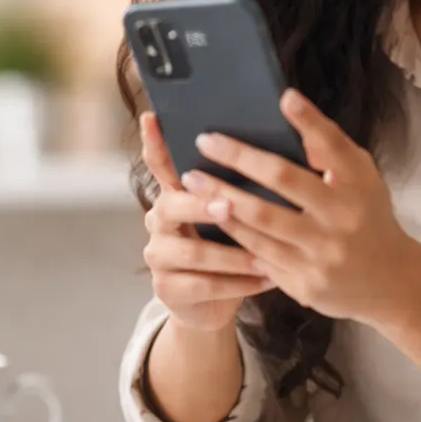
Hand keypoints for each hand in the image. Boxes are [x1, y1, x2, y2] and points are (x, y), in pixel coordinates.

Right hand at [139, 112, 273, 332]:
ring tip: (265, 255)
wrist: (211, 304)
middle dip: (201, 205)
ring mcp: (159, 256)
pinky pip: (203, 286)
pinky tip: (267, 280)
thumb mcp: (229, 214)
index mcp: (173, 195)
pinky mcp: (168, 289)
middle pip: (171, 206)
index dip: (154, 143)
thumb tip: (268, 149)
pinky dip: (239, 284)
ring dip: (233, 254)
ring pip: (193, 253)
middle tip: (229, 204)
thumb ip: (235, 186)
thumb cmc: (227, 247)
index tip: (152, 118)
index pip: (159, 164)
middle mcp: (158, 221)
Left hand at [180, 88, 420, 322]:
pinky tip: (209, 216)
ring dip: (222, 198)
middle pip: (282, 180)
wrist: (390, 283)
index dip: (309, 120)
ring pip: (261, 222)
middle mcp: (341, 219)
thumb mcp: (362, 179)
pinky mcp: (304, 283)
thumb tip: (293, 110)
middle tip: (204, 141)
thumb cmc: (367, 217)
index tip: (283, 97)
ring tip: (192, 180)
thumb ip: (331, 150)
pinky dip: (233, 232)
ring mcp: (321, 255)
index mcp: (357, 187)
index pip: (332, 146)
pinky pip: (259, 255)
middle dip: (239, 158)